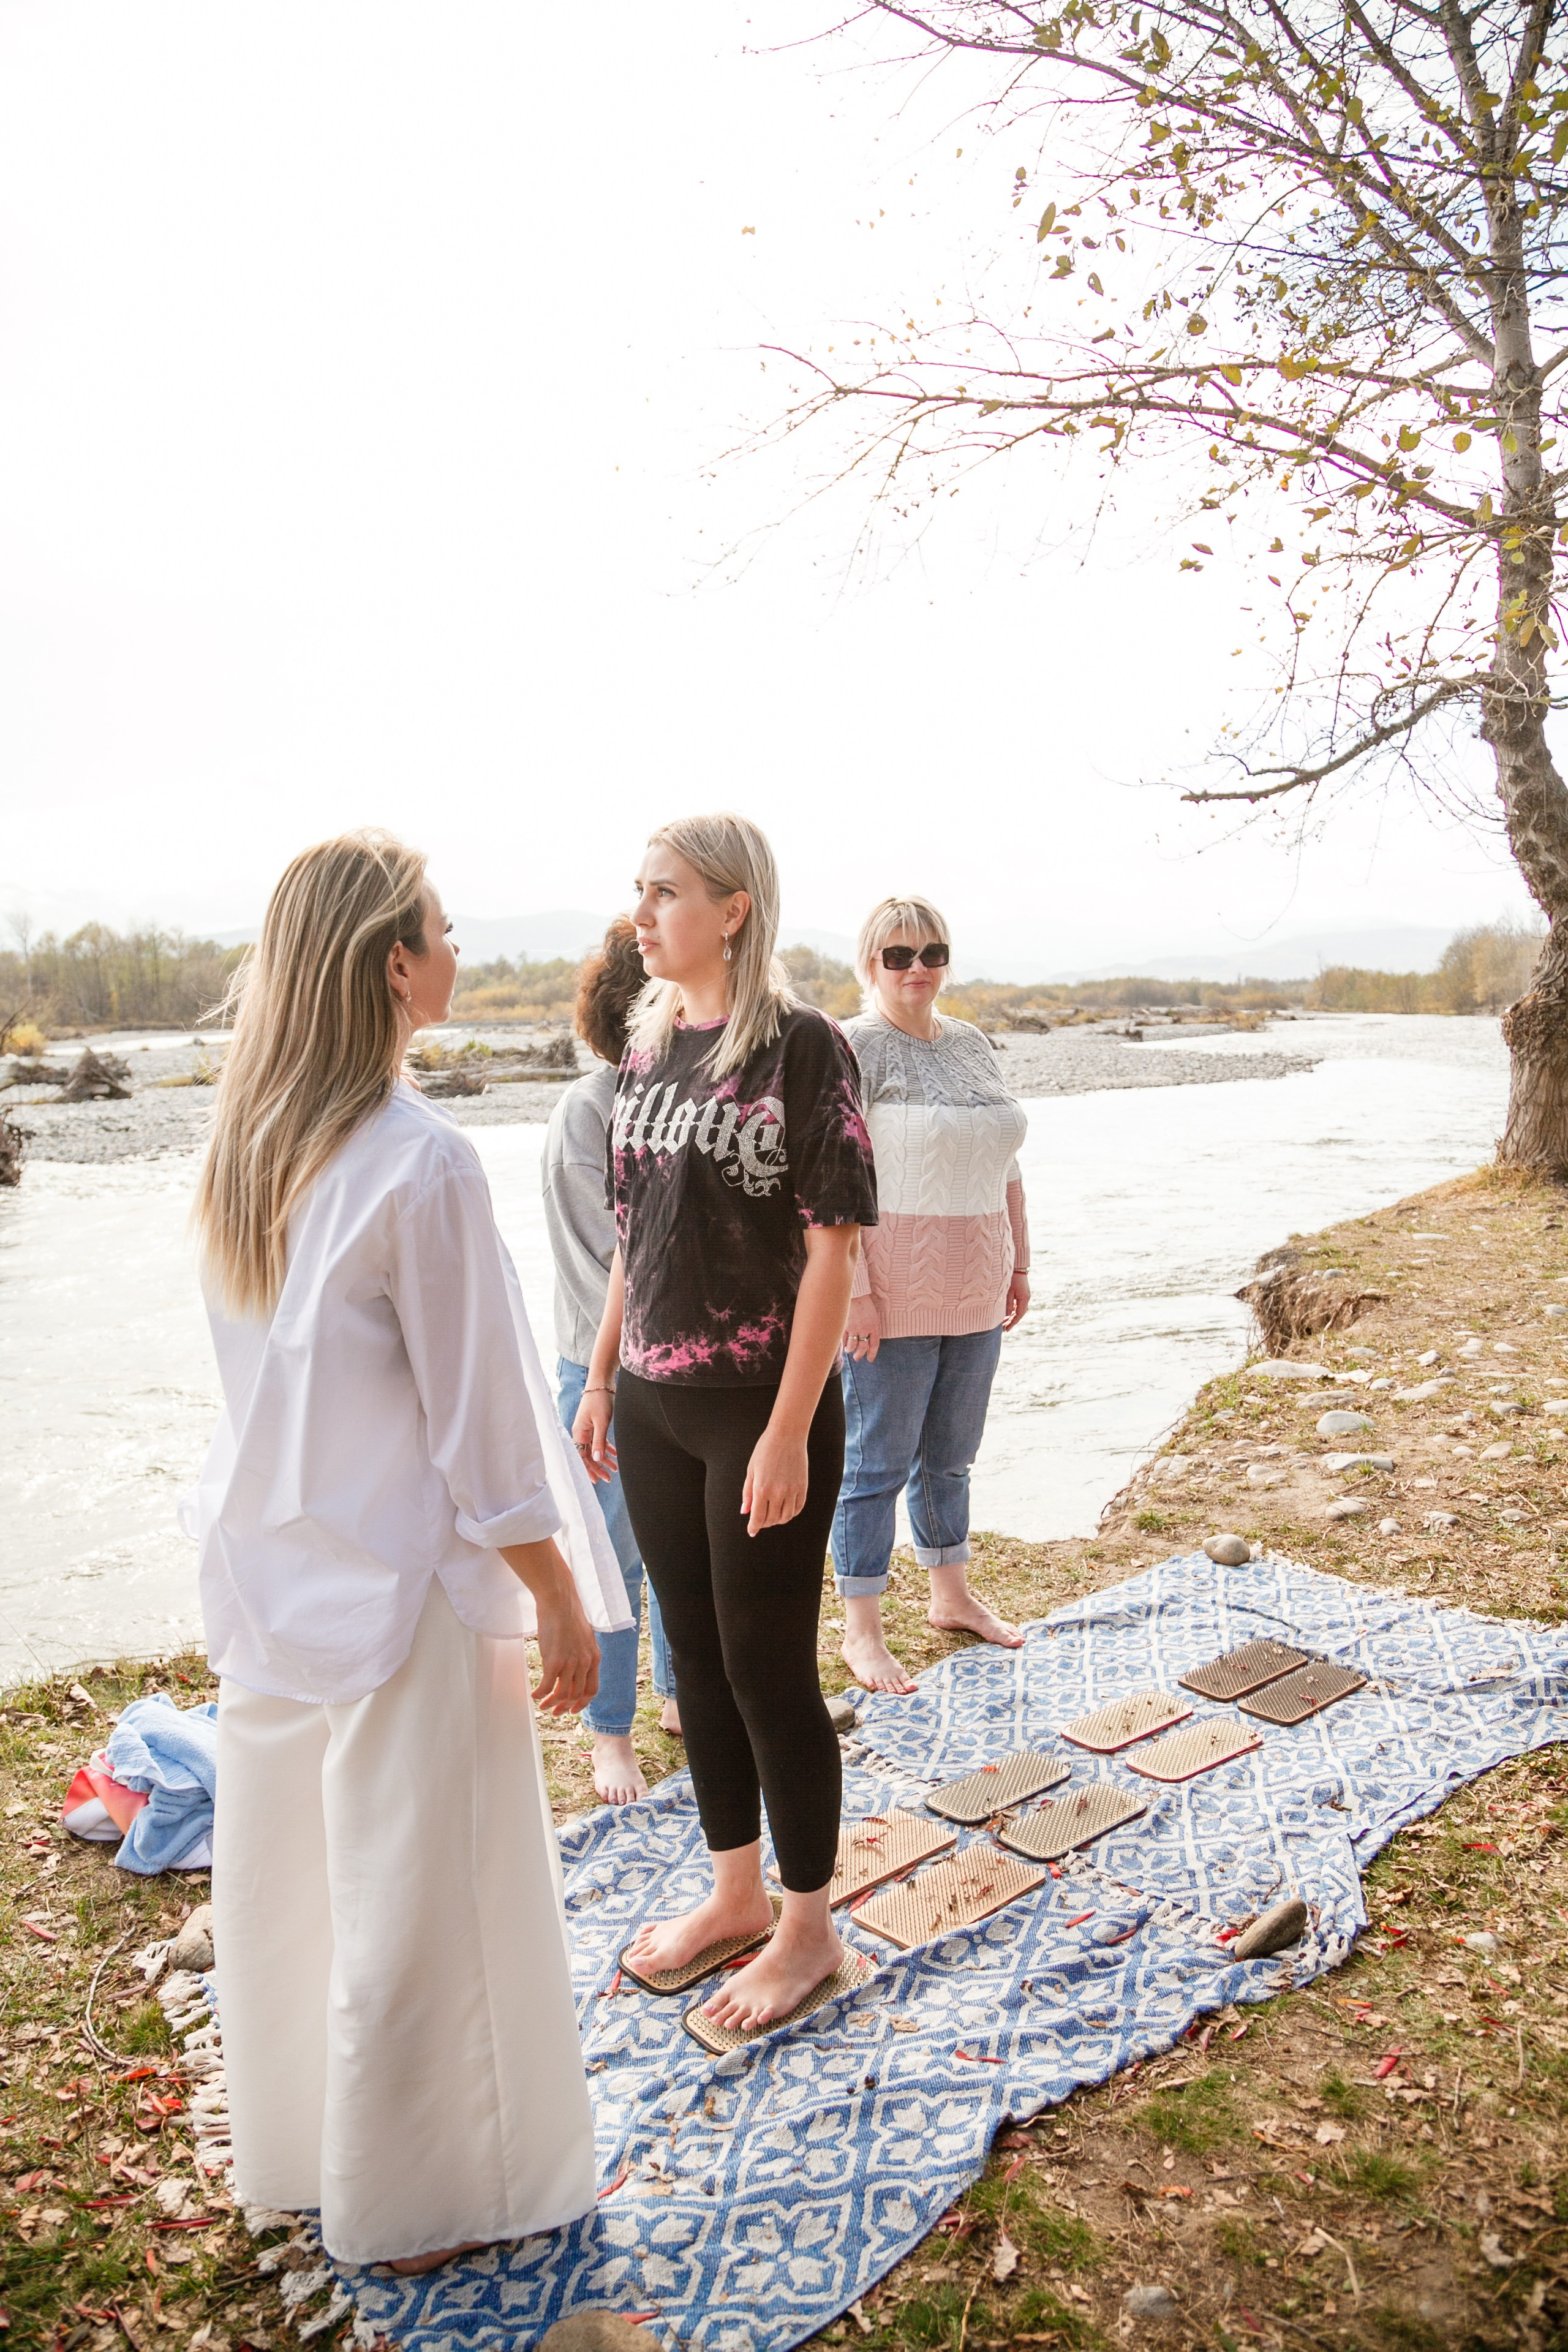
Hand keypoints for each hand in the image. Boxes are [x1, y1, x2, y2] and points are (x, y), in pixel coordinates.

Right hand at [531, 1585, 600, 1715]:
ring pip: (562, 1694)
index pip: (592, 1689)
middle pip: (577, 1695)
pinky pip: (547, 1686)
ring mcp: (570, 1663)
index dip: (583, 1703)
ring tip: (543, 1705)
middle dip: (565, 1707)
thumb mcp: (583, 1638)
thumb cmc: (568, 1615)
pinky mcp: (554, 1661)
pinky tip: (534, 1694)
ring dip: (551, 1703)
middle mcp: (585, 1663)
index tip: (573, 1709)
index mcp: (594, 1658)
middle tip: (555, 1711)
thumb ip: (581, 1654)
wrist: (559, 1600)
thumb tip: (572, 1667)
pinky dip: (540, 1694)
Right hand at [571, 1386, 617, 1483]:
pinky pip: (600, 1440)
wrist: (602, 1382)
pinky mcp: (596, 1424)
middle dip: (598, 1467)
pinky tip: (616, 1455)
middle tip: (608, 1478)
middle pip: (588, 1454)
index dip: (589, 1469)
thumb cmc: (600, 1400)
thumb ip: (599, 1441)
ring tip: (615, 1469)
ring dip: (604, 1459)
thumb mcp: (601, 1422)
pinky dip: (607, 1448)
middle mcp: (581, 1432)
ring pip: (595, 1448)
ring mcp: (588, 1428)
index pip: (581, 1456)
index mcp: (579, 1433)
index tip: (597, 1480)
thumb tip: (596, 1459)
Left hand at [741, 1422, 809, 1535]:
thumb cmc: (765, 1450)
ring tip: (772, 1516)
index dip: (753, 1527)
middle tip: (760, 1520)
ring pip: (786, 1517)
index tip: (751, 1531)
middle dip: (764, 1523)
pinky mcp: (803, 1487)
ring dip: (778, 1520)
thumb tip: (745, 1512)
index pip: (758, 1517)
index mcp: (762, 1489)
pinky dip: (791, 1513)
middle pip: (772, 1519)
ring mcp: (792, 1490)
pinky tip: (785, 1510)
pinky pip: (798, 1508)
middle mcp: (778, 1492)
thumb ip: (747, 1493)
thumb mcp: (751, 1470)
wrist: (787, 1435)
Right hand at [843, 1296, 880, 1361]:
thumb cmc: (864, 1303)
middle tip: (857, 1358)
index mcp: (874, 1326)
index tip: (870, 1359)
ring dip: (850, 1350)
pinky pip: (843, 1339)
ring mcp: (854, 1328)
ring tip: (849, 1351)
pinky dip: (843, 1343)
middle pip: (862, 1347)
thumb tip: (867, 1339)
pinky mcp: (845, 1326)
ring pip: (852, 1345)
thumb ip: (871, 1327)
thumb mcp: (872, 1315)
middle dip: (860, 1354)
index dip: (872, 1353)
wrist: (855, 1294)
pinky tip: (843, 1345)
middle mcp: (865, 1329)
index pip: (874, 1344)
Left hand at [1003, 1272, 1031, 1329]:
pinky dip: (1011, 1310)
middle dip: (1011, 1321)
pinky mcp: (1021, 1293)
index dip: (1012, 1323)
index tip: (1006, 1329)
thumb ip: (1007, 1304)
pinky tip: (1005, 1314)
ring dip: (1011, 1316)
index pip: (1018, 1315)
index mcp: (1024, 1299)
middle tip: (1003, 1329)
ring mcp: (1024, 1295)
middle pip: (1018, 1313)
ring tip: (1003, 1323)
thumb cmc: (1012, 1276)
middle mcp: (1026, 1298)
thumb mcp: (1008, 1291)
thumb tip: (1006, 1316)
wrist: (1017, 1265)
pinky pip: (1017, 1305)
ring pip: (1017, 1310)